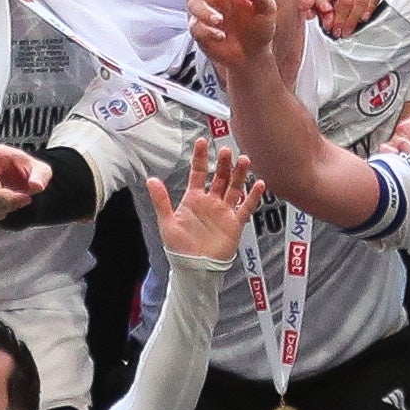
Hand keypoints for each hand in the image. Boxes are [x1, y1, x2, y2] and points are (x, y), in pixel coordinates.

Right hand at [0, 143, 52, 220]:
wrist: (20, 184)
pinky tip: (8, 206)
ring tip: (19, 199)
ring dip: (6, 206)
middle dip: (9, 198)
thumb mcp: (41, 170)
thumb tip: (36, 186)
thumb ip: (41, 176)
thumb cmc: (27, 172)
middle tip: (26, 198)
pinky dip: (1, 213)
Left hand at [146, 137, 260, 266]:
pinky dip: (253, 196)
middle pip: (220, 177)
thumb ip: (161, 200)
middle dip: (223, 163)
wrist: (195, 268)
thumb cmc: (179, 247)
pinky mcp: (235, 223)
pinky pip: (246, 207)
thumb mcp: (167, 222)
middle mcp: (211, 201)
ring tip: (244, 160)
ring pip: (235, 188)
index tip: (203, 142)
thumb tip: (151, 179)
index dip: (200, 158)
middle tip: (227, 150)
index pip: (198, 173)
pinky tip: (259, 184)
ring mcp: (224, 211)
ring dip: (239, 174)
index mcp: (194, 198)